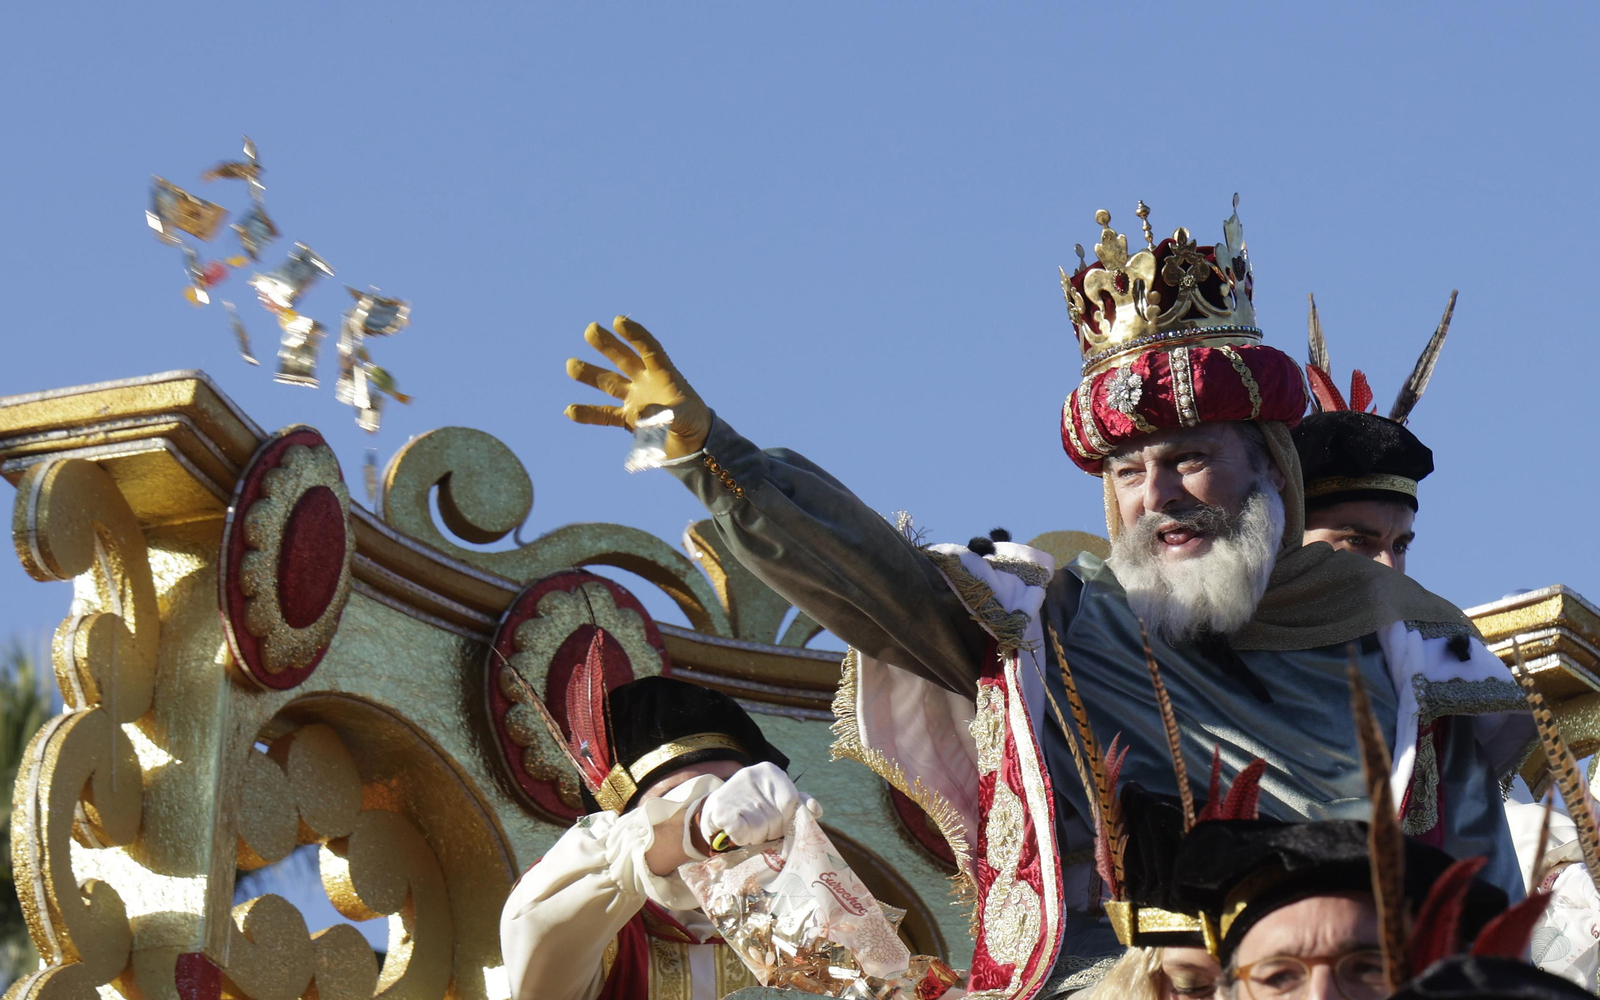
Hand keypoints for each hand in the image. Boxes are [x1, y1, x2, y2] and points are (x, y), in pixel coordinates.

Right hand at [565, 316, 711, 458]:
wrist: (694, 445)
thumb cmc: (695, 425)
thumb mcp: (685, 418)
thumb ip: (664, 414)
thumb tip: (636, 412)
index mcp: (664, 375)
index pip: (648, 349)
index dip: (634, 335)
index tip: (618, 321)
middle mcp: (646, 383)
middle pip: (623, 358)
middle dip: (607, 344)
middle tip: (590, 329)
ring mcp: (635, 399)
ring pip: (609, 383)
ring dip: (591, 374)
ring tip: (570, 365)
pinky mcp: (628, 419)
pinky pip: (604, 414)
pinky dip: (588, 413)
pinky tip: (570, 411)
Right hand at [697, 762, 822, 847]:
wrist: (714, 808)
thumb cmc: (752, 805)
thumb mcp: (775, 798)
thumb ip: (798, 804)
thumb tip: (816, 810)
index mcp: (770, 771)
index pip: (791, 801)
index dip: (787, 820)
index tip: (779, 824)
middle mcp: (752, 775)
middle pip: (776, 818)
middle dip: (771, 830)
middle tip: (760, 827)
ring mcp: (735, 790)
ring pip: (760, 828)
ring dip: (755, 836)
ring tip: (748, 828)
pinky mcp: (721, 808)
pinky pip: (742, 833)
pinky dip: (742, 838)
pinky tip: (737, 831)